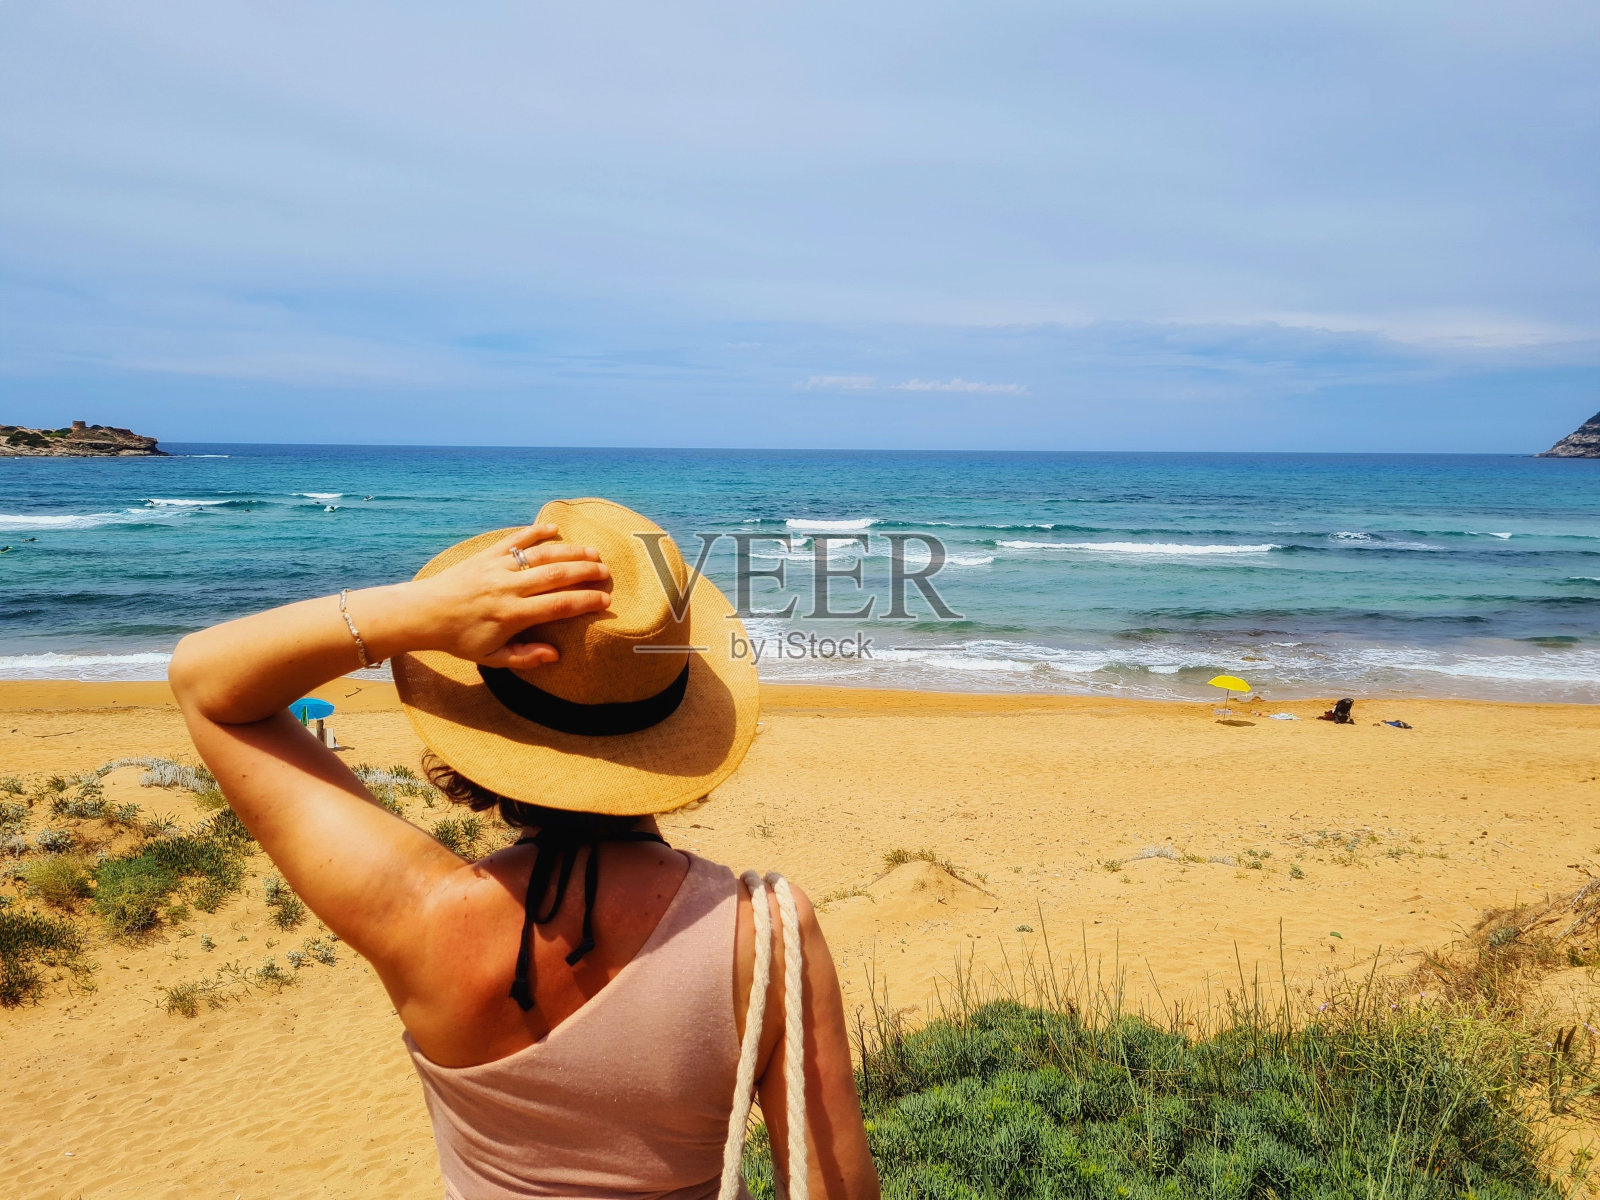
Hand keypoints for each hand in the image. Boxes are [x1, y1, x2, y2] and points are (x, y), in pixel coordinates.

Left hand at [393, 524, 611, 668]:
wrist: (424, 613)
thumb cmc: (459, 638)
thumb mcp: (491, 657)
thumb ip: (525, 657)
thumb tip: (556, 655)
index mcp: (512, 614)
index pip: (559, 605)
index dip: (586, 601)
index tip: (605, 600)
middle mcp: (509, 587)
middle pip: (557, 575)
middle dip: (586, 572)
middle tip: (606, 572)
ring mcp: (498, 567)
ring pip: (542, 554)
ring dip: (570, 551)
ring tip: (593, 552)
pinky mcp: (487, 555)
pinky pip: (516, 539)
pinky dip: (536, 532)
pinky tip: (555, 529)